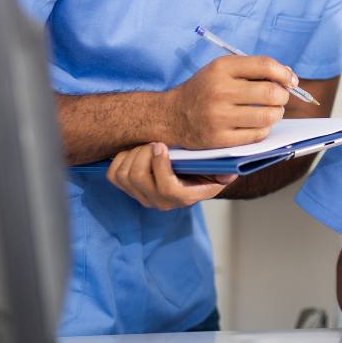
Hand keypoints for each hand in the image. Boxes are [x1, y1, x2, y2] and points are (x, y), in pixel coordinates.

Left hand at [107, 142, 236, 209]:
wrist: (191, 176)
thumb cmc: (205, 171)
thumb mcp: (220, 172)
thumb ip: (224, 173)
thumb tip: (227, 173)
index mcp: (184, 197)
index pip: (166, 188)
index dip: (159, 166)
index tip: (161, 145)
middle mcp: (161, 201)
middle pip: (138, 178)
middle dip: (143, 153)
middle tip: (153, 141)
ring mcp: (142, 197)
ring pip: (124, 175)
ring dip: (132, 154)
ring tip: (146, 145)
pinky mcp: (128, 190)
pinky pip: (114, 175)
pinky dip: (120, 159)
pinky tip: (135, 151)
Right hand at [163, 55, 292, 149]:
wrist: (171, 115)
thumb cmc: (204, 90)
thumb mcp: (221, 70)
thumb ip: (253, 69)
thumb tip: (289, 76)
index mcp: (221, 68)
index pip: (265, 66)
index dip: (284, 74)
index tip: (290, 81)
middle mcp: (219, 91)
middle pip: (271, 93)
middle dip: (283, 96)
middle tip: (280, 98)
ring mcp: (219, 117)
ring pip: (268, 116)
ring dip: (276, 114)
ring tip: (271, 112)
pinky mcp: (220, 139)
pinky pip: (257, 134)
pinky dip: (264, 129)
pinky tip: (258, 124)